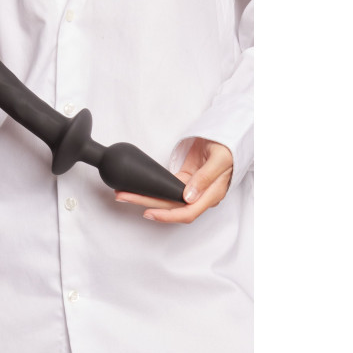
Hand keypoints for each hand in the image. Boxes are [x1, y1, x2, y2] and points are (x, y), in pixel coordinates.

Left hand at [114, 138, 232, 223]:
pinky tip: (139, 188)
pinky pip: (166, 189)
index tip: (149, 212)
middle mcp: (200, 196)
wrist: (228, 137)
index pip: (187, 213)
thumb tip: (188, 197)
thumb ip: (205, 178)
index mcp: (211, 195)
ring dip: (146, 197)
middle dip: (146, 204)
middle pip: (170, 208)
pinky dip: (152, 189)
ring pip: (165, 199)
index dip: (167, 216)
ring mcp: (191, 190)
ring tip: (124, 193)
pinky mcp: (183, 181)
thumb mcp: (220, 160)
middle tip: (124, 197)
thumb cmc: (228, 148)